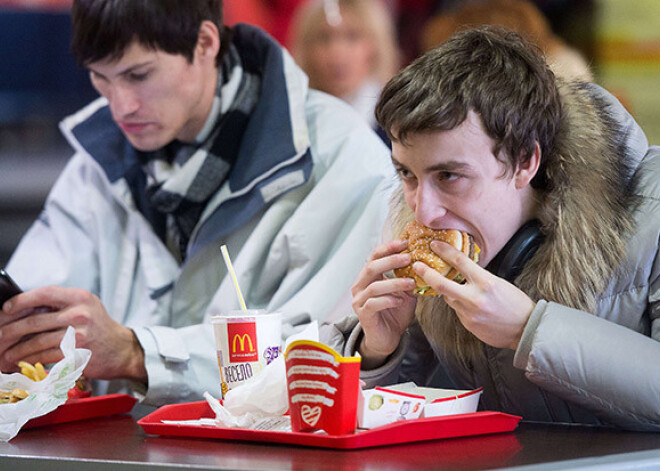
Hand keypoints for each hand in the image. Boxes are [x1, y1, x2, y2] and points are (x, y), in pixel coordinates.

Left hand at [0, 286, 145, 381]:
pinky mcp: (75, 354)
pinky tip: (20, 361)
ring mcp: (78, 335)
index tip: (6, 308)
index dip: (21, 301)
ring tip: (4, 353)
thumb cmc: (99, 328)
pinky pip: (43, 356)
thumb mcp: (85, 307)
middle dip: (10, 330)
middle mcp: (79, 314)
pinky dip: (28, 360)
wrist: (122, 350)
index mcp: (79, 298)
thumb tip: (23, 309)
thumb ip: (60, 304)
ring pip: (35, 341)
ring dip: (15, 349)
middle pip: (34, 321)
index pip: (44, 294)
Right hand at [351, 239, 417, 367]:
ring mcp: (359, 300)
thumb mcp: (405, 292)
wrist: (387, 338)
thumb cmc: (395, 312)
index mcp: (369, 277)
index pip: (375, 256)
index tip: (405, 242)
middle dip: (391, 260)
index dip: (389, 247)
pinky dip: (388, 300)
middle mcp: (360, 286)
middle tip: (408, 257)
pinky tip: (400, 300)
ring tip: (411, 282)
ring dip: (394, 282)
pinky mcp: (363, 314)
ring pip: (374, 286)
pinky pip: (374, 303)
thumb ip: (408, 278)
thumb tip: (425, 262)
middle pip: (371, 267)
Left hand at [413, 240, 535, 349]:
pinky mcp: (468, 324)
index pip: (459, 261)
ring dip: (447, 291)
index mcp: (485, 282)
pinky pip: (457, 311)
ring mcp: (469, 313)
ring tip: (449, 286)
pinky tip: (469, 305)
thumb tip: (461, 270)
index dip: (444, 250)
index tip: (434, 244)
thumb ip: (478, 277)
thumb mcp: (498, 283)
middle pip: (441, 284)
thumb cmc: (516, 303)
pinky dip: (459, 305)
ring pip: (448, 298)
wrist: (526, 329)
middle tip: (417, 266)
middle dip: (426, 273)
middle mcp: (475, 298)